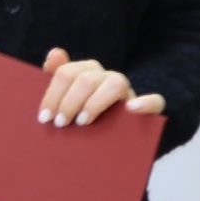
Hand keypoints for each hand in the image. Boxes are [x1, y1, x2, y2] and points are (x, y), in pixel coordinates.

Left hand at [35, 47, 163, 127]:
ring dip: (96, 102)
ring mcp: (128, 91)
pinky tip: (131, 109)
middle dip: (69, 101)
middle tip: (60, 124)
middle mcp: (106, 77)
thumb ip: (58, 80)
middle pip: (86, 78)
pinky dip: (144, 103)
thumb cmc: (85, 123)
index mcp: (86, 74)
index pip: (66, 73)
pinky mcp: (148, 108)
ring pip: (116, 83)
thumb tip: (54, 54)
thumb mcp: (68, 105)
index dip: (52, 94)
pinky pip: (155, 101)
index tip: (44, 117)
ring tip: (82, 122)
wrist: (113, 146)